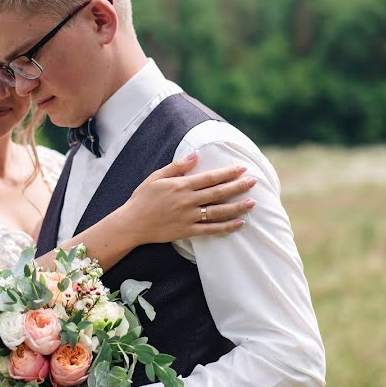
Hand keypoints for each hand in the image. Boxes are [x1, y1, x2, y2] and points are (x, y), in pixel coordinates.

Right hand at [118, 150, 256, 243]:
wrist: (131, 223)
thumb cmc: (142, 198)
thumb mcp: (156, 177)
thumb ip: (177, 167)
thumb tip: (195, 154)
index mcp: (181, 186)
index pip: (210, 178)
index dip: (227, 173)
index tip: (242, 169)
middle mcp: (187, 201)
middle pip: (218, 192)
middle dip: (238, 186)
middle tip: (254, 182)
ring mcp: (188, 217)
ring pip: (218, 212)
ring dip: (237, 207)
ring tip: (253, 203)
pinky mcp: (187, 231)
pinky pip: (211, 230)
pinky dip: (226, 227)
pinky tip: (239, 223)